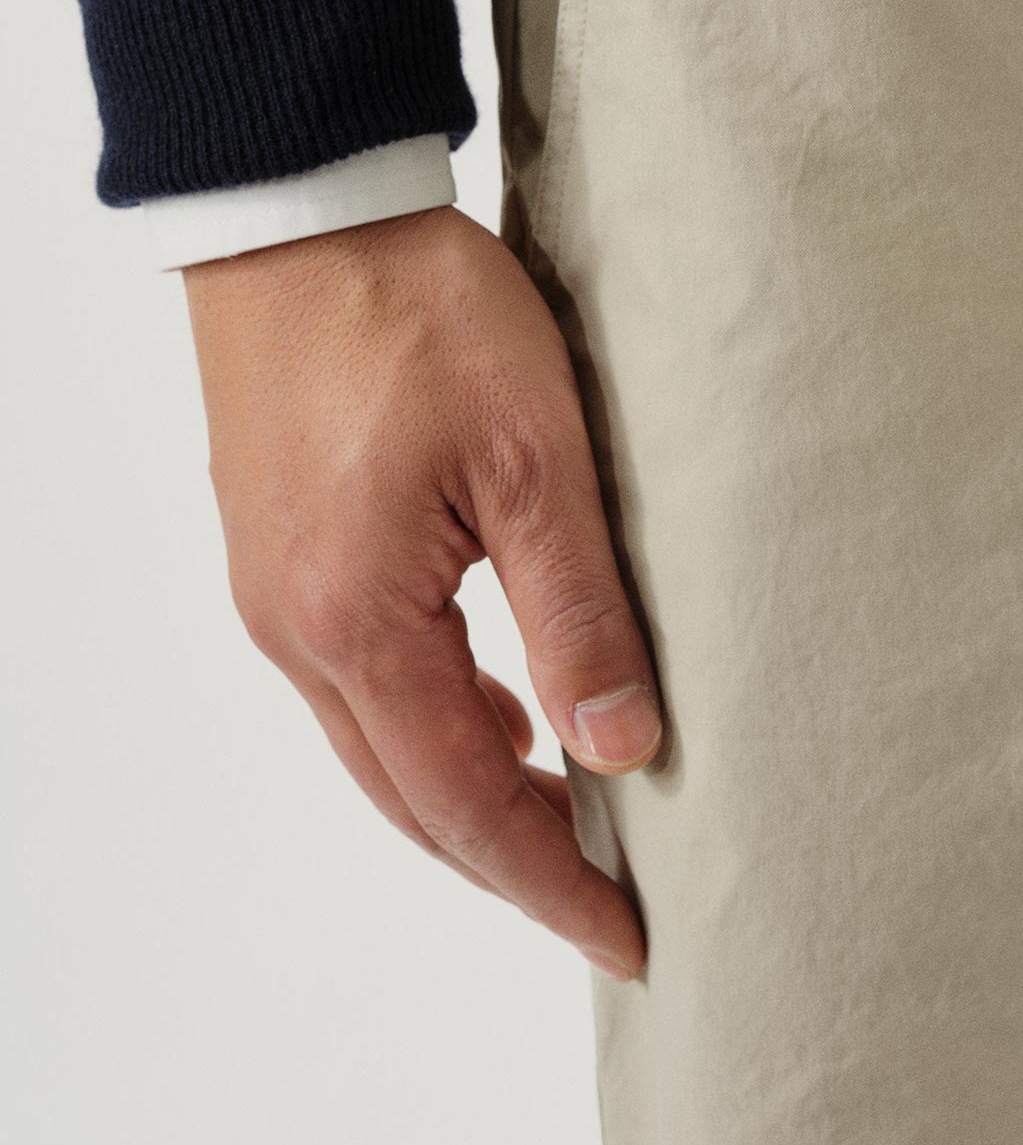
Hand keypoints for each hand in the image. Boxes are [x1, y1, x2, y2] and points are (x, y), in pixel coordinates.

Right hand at [186, 204, 658, 977]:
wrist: (302, 206)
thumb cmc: (416, 308)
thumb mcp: (533, 453)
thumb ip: (577, 609)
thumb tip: (620, 751)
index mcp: (357, 619)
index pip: (465, 802)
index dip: (549, 879)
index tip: (626, 937)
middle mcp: (296, 628)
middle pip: (407, 796)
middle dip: (506, 864)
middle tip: (601, 904)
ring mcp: (274, 591)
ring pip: (376, 743)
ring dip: (464, 796)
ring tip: (564, 821)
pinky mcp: (277, 547)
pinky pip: (356, 680)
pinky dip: (428, 722)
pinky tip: (493, 708)